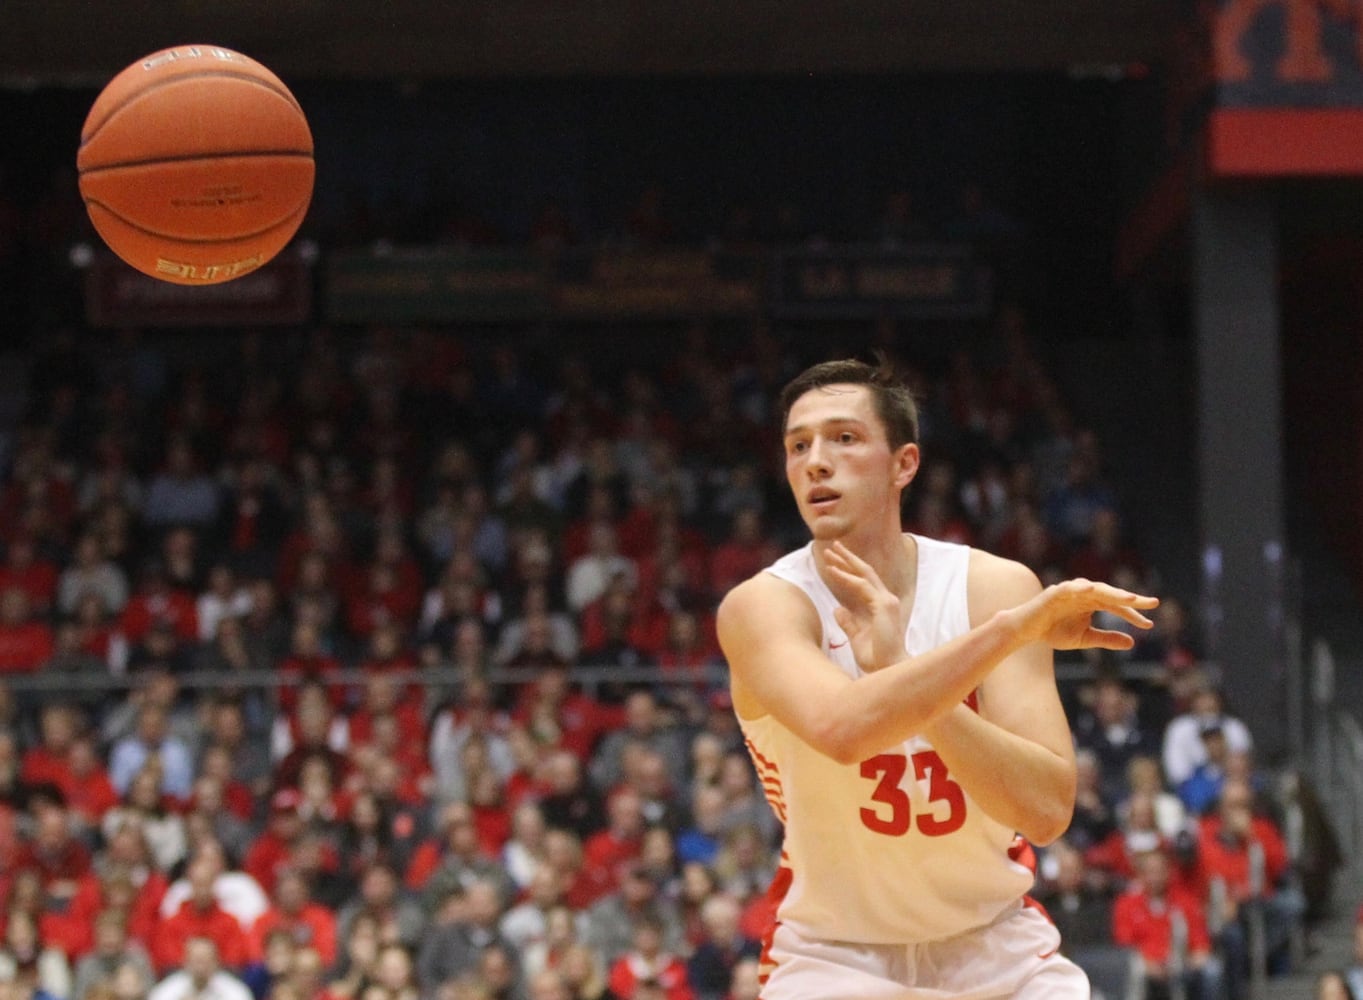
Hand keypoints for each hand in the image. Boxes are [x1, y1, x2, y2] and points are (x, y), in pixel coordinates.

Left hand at [822, 542, 906, 670]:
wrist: (889, 670)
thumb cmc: (876, 659)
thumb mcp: (856, 638)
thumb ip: (848, 623)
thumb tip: (837, 610)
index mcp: (881, 607)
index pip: (864, 582)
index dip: (848, 570)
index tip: (833, 562)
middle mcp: (886, 600)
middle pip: (865, 573)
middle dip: (848, 558)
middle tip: (832, 546)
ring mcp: (886, 601)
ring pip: (864, 574)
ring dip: (845, 562)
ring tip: (829, 553)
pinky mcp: (884, 606)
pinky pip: (862, 587)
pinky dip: (847, 578)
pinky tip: (833, 572)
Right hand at [1008, 578, 1157, 650]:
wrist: (1027, 630)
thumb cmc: (1054, 631)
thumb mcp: (1084, 638)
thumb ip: (1106, 638)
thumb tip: (1131, 642)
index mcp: (1092, 603)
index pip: (1117, 606)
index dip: (1133, 615)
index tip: (1149, 625)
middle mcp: (1085, 594)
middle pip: (1111, 594)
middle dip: (1131, 599)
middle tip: (1151, 603)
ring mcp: (1071, 591)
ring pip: (1096, 589)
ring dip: (1112, 592)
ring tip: (1130, 598)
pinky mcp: (1055, 592)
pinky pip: (1070, 588)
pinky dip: (1080, 588)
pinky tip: (1092, 590)